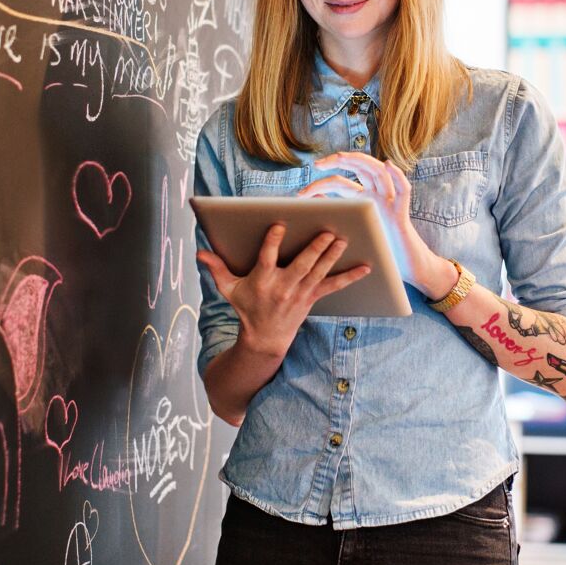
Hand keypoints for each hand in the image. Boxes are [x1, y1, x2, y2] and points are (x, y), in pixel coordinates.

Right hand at [197, 224, 369, 358]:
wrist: (264, 339)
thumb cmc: (247, 308)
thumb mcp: (229, 289)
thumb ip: (216, 269)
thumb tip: (200, 253)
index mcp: (261, 280)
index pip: (267, 258)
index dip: (272, 242)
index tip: (279, 225)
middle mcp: (283, 287)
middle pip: (301, 265)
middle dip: (315, 248)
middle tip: (327, 231)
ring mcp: (300, 293)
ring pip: (319, 272)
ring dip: (332, 256)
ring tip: (343, 239)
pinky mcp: (312, 298)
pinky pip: (334, 286)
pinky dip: (350, 277)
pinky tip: (366, 267)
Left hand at [297, 152, 457, 300]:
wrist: (402, 267)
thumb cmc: (374, 253)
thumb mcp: (350, 234)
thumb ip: (336, 216)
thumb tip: (313, 203)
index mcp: (362, 201)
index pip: (341, 183)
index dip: (321, 183)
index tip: (302, 193)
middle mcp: (376, 196)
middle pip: (359, 168)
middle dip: (338, 162)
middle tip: (318, 165)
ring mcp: (389, 202)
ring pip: (378, 172)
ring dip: (360, 162)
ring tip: (340, 157)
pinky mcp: (402, 214)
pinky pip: (404, 191)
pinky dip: (398, 176)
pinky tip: (388, 165)